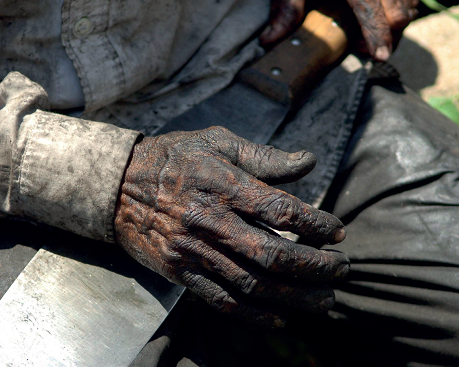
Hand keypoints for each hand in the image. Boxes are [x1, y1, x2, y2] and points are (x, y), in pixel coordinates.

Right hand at [114, 127, 348, 326]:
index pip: (281, 211)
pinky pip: (221, 300)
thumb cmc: (173, 158)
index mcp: (223, 185)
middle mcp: (210, 221)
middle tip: (341, 270)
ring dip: (294, 296)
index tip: (337, 232)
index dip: (316, 225)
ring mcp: (193, 251)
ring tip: (324, 300)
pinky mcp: (180, 271)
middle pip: (272, 255)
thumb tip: (309, 161)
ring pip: (252, 284)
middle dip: (315, 267)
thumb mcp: (216, 142)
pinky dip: (254, 314)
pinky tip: (280, 317)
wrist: (116, 185)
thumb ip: (264, 156)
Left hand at [260, 0, 418, 60]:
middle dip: (387, 37)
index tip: (380, 55)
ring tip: (370, 35)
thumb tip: (269, 40)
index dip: (375, 29)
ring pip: (408, 1)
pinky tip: (381, 17)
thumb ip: (284, 5)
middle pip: (394, 6)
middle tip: (363, 50)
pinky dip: (401, 10)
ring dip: (394, 27)